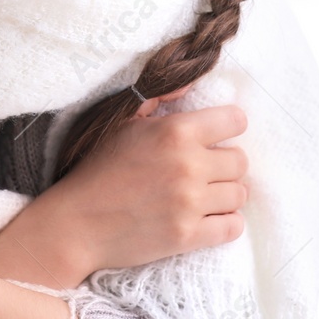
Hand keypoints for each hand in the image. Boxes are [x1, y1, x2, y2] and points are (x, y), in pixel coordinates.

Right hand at [49, 84, 249, 272]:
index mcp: (175, 131)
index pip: (235, 121)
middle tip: (205, 172)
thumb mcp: (124, 124)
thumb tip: (188, 82)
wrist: (77, 223)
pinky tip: (209, 219)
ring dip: (225, 195)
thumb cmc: (99, 170)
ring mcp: (189, 203)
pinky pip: (233, 227)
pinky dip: (226, 223)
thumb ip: (159, 101)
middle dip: (226, 165)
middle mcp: (188, 164)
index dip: (228, 129)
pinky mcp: (187, 235)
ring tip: (204, 196)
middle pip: (240, 161)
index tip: (216, 139)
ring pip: (239, 194)